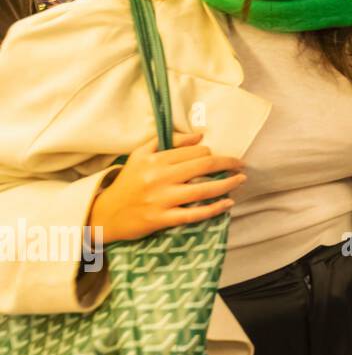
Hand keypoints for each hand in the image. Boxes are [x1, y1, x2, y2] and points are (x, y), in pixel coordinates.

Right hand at [88, 132, 246, 243]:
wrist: (106, 213)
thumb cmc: (128, 181)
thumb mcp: (141, 154)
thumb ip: (169, 141)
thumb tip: (199, 136)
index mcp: (156, 160)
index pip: (194, 152)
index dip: (211, 153)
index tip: (219, 157)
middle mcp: (159, 178)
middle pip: (203, 167)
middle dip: (228, 164)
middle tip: (241, 164)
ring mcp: (161, 200)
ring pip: (203, 190)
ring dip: (227, 184)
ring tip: (241, 180)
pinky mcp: (161, 219)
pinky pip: (194, 214)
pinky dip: (214, 209)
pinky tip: (228, 203)